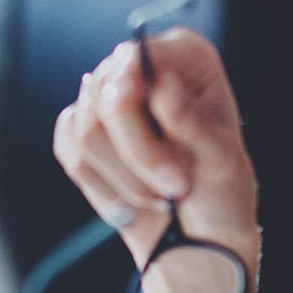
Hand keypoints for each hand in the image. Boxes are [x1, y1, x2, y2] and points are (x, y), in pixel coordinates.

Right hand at [52, 28, 258, 264]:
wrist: (199, 236)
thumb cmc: (220, 192)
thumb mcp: (221, 160)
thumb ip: (193, 123)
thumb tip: (163, 86)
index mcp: (186, 56)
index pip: (137, 57)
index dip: (136, 95)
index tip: (159, 134)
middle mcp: (142, 67)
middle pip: (106, 97)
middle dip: (139, 154)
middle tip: (174, 186)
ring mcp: (108, 98)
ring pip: (86, 130)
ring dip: (125, 177)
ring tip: (161, 195)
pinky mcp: (83, 130)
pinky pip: (70, 150)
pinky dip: (103, 185)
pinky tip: (133, 201)